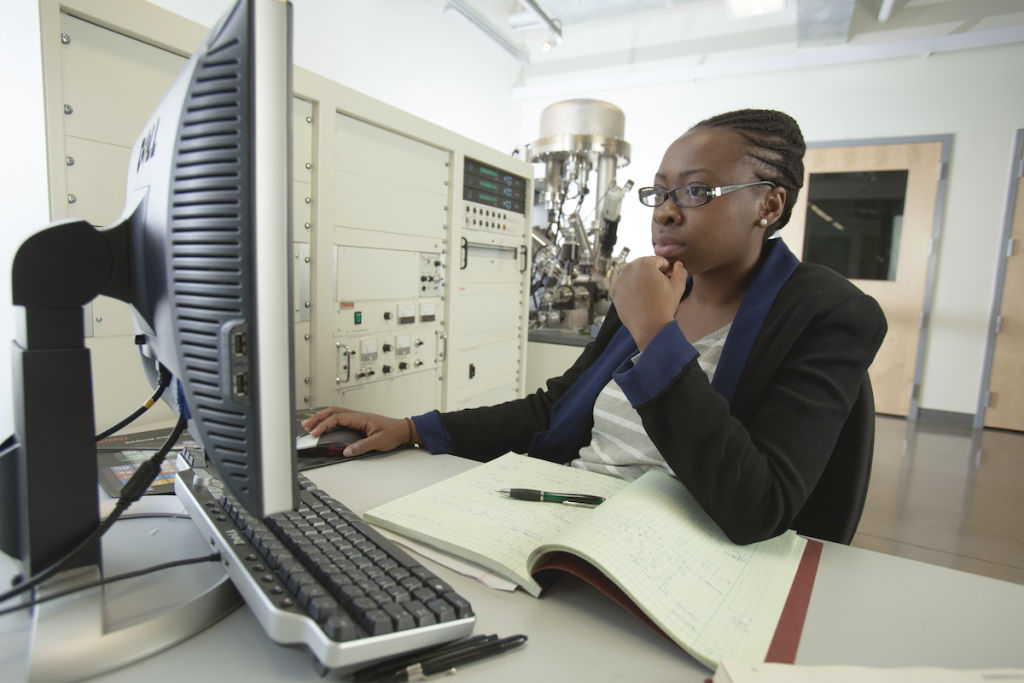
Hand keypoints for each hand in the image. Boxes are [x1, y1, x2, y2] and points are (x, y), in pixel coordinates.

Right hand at [301, 407, 419, 457]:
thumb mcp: (379, 441)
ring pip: (335, 414)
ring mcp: (357, 418)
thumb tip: (347, 451)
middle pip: (332, 412)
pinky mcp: (358, 422)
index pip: (337, 418)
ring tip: (310, 425)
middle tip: (305, 426)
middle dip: (317, 418)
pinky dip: (329, 421)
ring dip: (322, 418)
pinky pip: (340, 418)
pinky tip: (324, 427)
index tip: (315, 433)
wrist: (403, 430)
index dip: (324, 424)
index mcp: (361, 418)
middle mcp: (357, 416)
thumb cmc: (393, 433)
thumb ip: (363, 446)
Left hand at [610, 256, 687, 350]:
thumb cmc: (664, 307)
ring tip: (649, 292)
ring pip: (633, 273)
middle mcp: (629, 268)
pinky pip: (623, 282)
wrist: (649, 326)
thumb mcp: (678, 286)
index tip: (669, 278)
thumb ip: (680, 271)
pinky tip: (638, 295)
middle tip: (659, 286)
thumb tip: (677, 264)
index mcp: (645, 263)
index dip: (667, 269)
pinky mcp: (614, 290)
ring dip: (641, 278)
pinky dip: (629, 285)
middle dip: (653, 273)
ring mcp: (620, 279)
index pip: (658, 261)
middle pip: (645, 265)